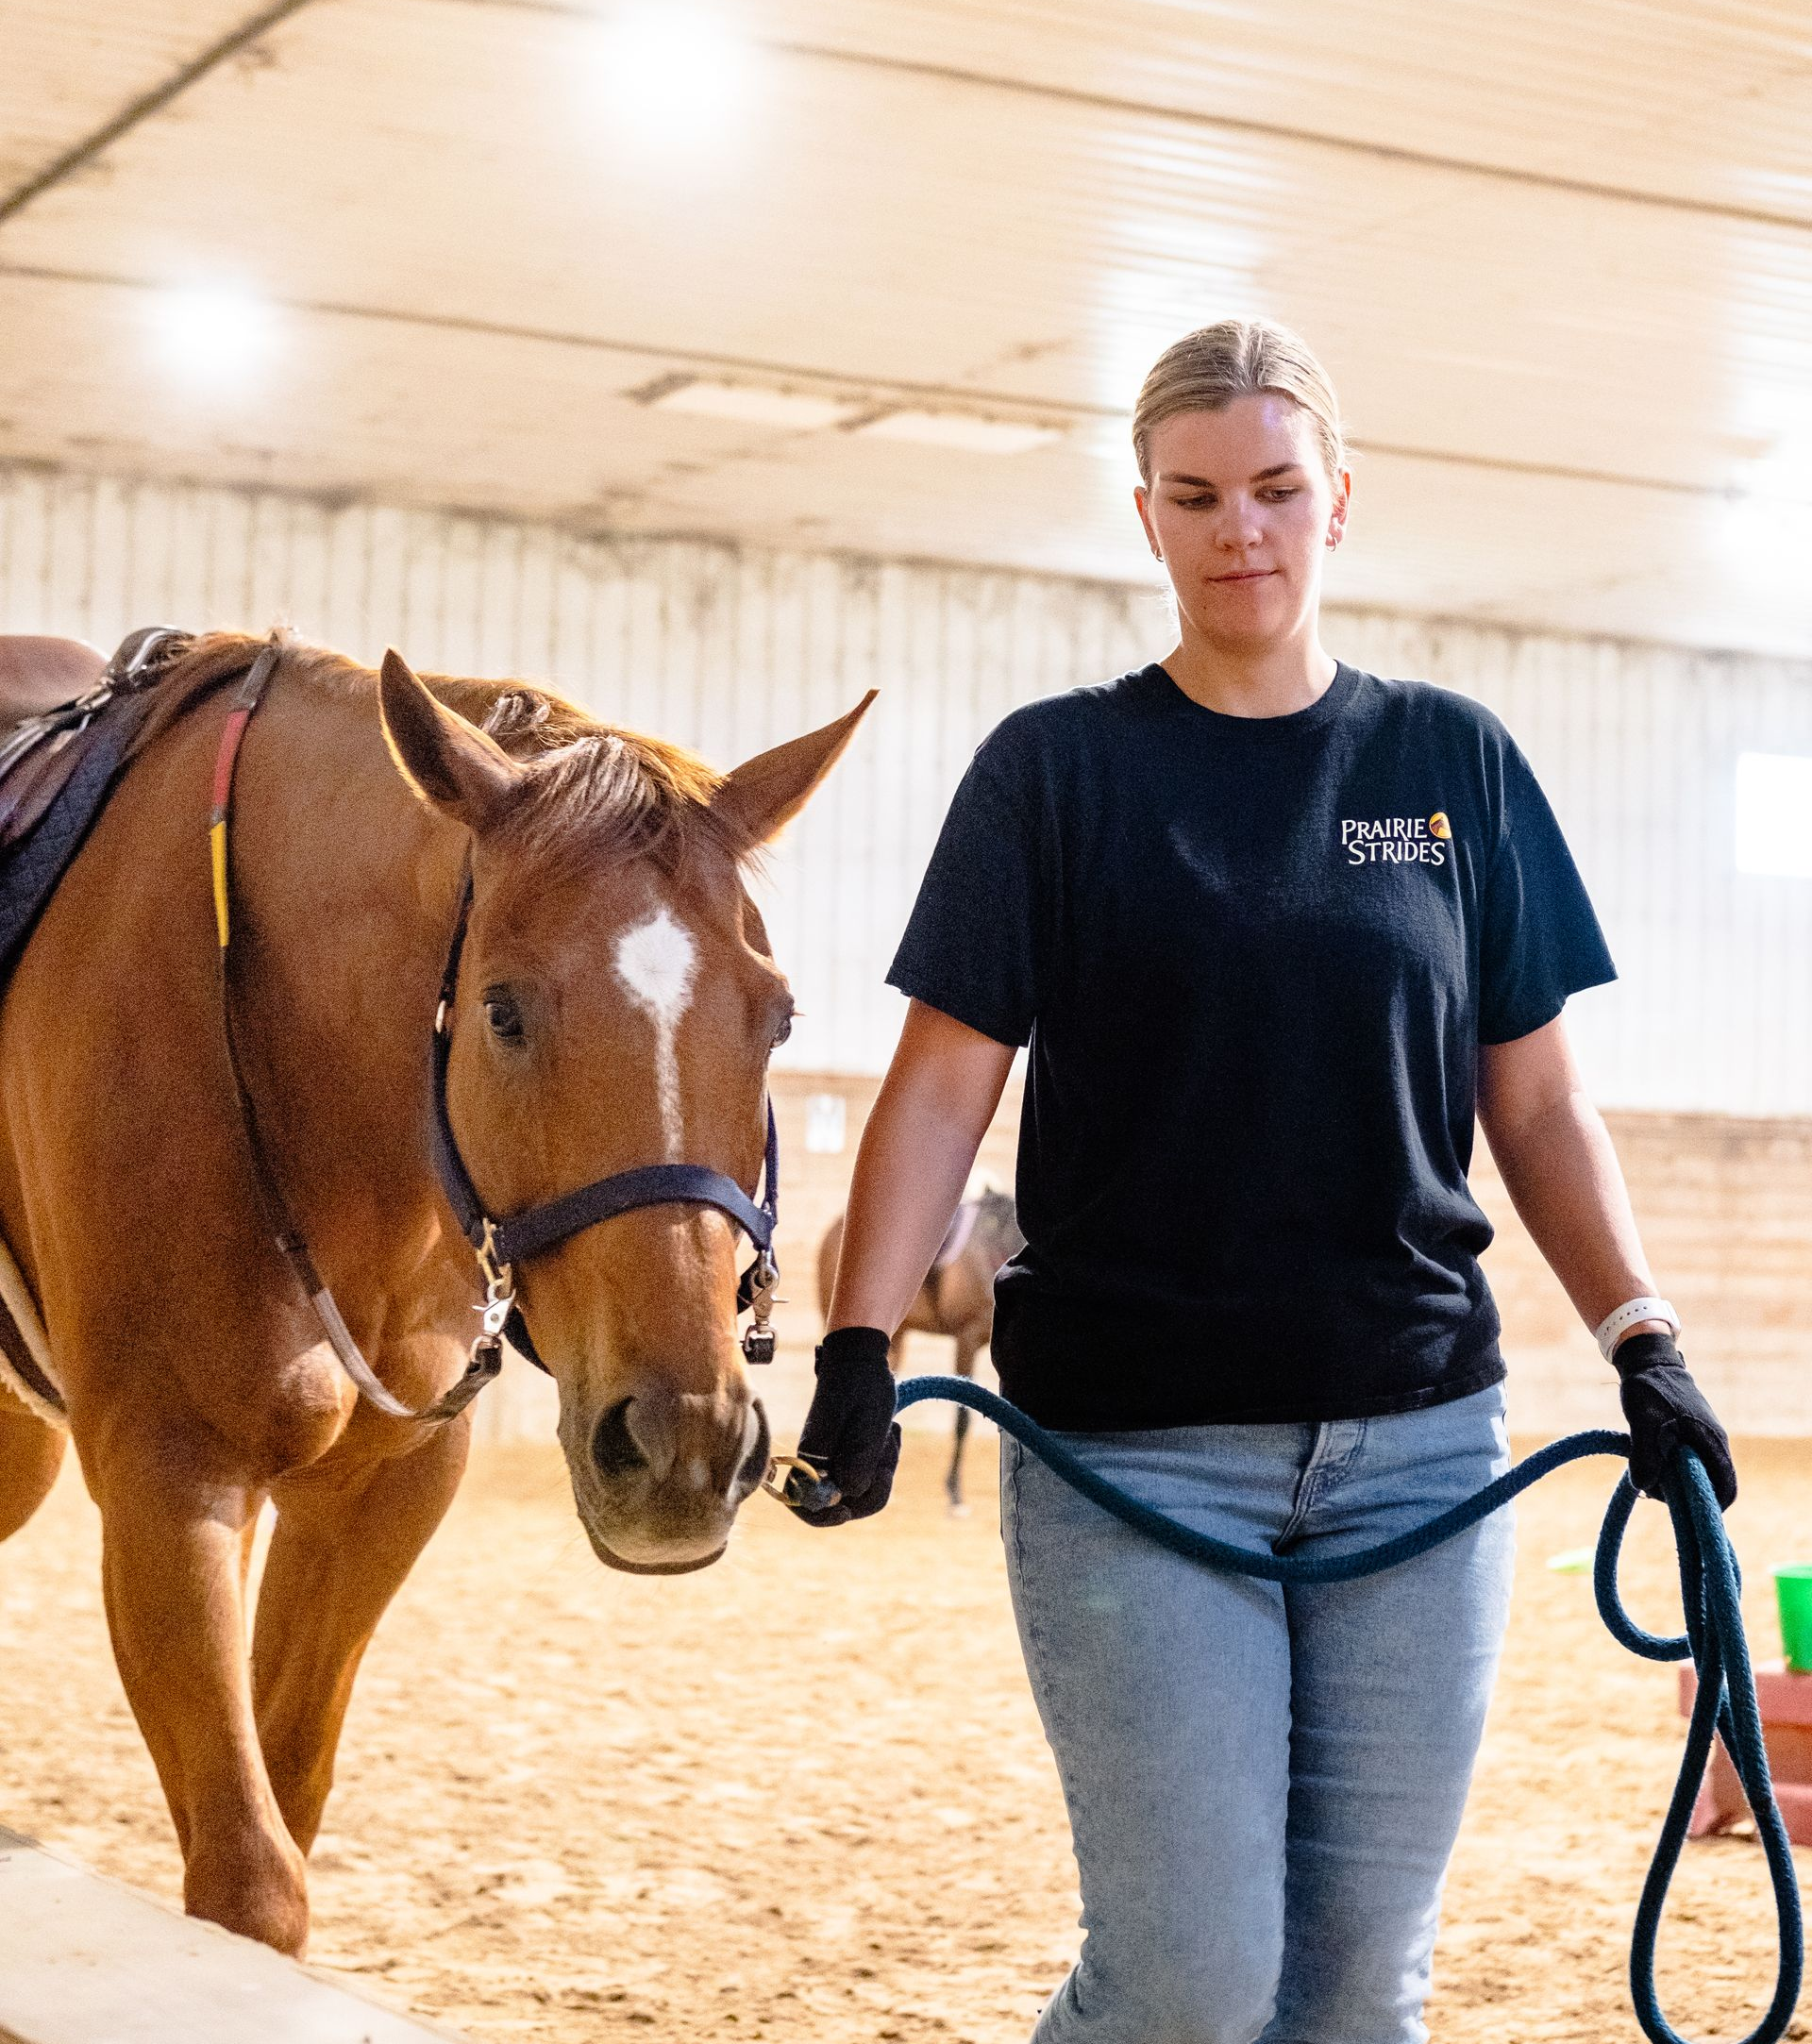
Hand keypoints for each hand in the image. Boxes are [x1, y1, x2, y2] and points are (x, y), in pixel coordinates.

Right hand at [790, 1325, 899, 1527]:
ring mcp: (833, 1458)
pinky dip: (884, 1462)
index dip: (822, 1516)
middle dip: (871, 1488)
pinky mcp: (846, 1453)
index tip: (847, 1511)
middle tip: (884, 1453)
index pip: (803, 1504)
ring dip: (882, 1471)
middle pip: (842, 1502)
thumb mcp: (868, 1428)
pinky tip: (890, 1437)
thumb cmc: (863, 1388)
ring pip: (861, 1489)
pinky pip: (868, 1474)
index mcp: (811, 1456)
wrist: (862, 1357)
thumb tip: (846, 1498)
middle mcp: (817, 1462)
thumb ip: (856, 1466)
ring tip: (889, 1438)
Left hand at [1613, 1331, 1736, 1508]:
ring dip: (1671, 1477)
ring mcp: (1702, 1437)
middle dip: (1682, 1492)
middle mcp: (1713, 1442)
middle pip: (1708, 1484)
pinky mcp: (1689, 1433)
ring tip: (1644, 1468)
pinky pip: (1684, 1459)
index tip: (1681, 1509)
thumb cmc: (1649, 1390)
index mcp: (1712, 1442)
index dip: (1709, 1506)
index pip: (1726, 1488)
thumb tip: (1645, 1488)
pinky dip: (1667, 1465)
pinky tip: (1645, 1457)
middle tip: (1651, 1484)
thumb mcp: (1643, 1423)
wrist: (1647, 1360)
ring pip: (1693, 1472)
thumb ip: (1645, 1456)